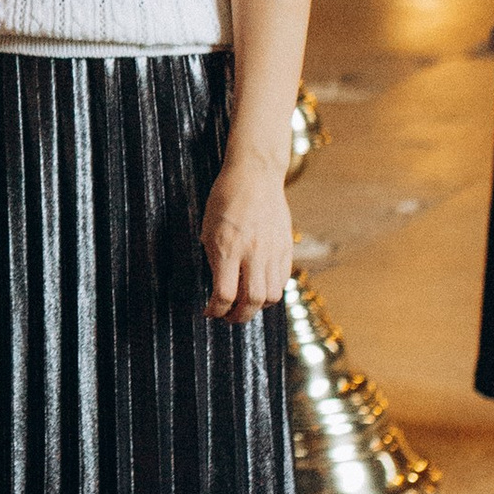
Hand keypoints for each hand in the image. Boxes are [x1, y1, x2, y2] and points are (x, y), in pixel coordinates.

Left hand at [202, 154, 292, 320]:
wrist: (256, 176)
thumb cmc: (225, 199)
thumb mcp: (208, 229)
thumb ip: (215, 259)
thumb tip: (218, 287)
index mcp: (228, 247)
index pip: (224, 294)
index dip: (215, 310)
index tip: (208, 312)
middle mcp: (252, 252)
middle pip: (251, 301)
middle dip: (237, 317)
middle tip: (227, 317)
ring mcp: (272, 251)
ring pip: (271, 296)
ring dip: (256, 307)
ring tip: (244, 304)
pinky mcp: (286, 248)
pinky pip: (282, 281)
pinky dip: (270, 292)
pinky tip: (259, 288)